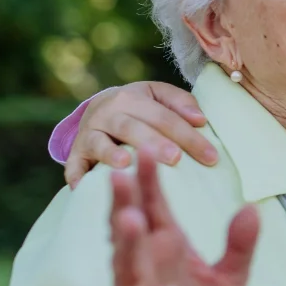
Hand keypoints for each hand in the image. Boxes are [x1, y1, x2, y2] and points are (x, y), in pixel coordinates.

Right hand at [65, 82, 217, 187]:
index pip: (164, 117)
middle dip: (155, 143)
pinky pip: (74, 165)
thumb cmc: (140, 107)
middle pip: (133, 128)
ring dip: (112, 153)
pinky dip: (77, 176)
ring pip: (100, 142)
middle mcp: (107, 113)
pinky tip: (84, 189)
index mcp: (132, 98)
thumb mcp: (158, 96)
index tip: (211, 157)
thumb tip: (200, 120)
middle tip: (176, 159)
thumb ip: (180, 103)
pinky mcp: (76, 153)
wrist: (99, 109)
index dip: (188, 136)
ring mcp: (89, 133)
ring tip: (128, 164)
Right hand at [110, 148, 259, 285]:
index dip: (149, 182)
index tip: (146, 150)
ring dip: (126, 243)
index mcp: (165, 246)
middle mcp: (145, 264)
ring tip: (128, 218)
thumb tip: (252, 209)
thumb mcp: (230, 280)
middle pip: (130, 227)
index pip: (154, 207)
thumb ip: (240, 247)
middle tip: (118, 172)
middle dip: (124, 201)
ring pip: (125, 264)